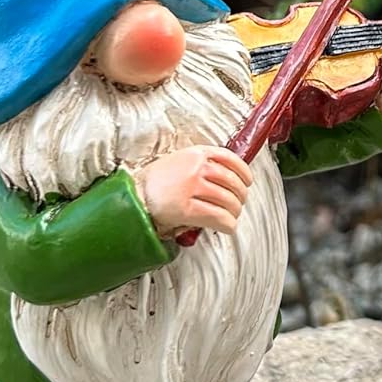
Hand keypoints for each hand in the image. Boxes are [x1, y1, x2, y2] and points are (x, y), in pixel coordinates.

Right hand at [133, 146, 252, 237]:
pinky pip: (218, 217)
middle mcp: (196, 167)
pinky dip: (228, 225)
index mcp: (195, 153)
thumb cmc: (155, 182)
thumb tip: (228, 178)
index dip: (244, 172)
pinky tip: (227, 227)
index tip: (248, 181)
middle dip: (240, 197)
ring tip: (231, 217)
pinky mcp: (187, 209)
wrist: (133, 196)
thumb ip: (201, 163)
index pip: (230, 158)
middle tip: (238, 205)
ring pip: (228, 201)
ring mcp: (192, 187)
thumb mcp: (178, 161)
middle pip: (233, 182)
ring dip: (234, 212)